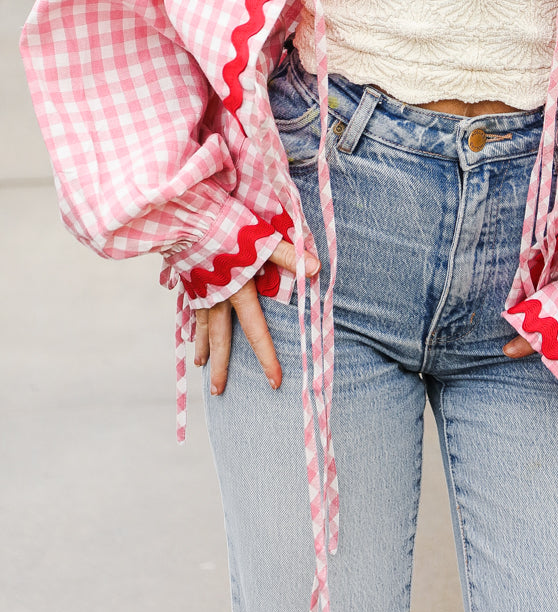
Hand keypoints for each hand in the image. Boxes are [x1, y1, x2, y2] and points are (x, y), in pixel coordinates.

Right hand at [193, 240, 319, 395]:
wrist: (187, 218)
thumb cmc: (227, 227)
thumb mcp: (262, 240)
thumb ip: (288, 256)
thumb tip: (317, 268)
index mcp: (239, 293)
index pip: (257, 333)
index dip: (267, 358)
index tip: (274, 383)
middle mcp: (217, 298)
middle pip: (221, 340)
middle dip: (221, 368)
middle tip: (218, 393)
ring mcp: (200, 291)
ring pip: (201, 327)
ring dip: (203, 348)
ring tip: (200, 365)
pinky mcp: (189, 280)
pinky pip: (190, 309)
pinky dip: (191, 323)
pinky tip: (189, 329)